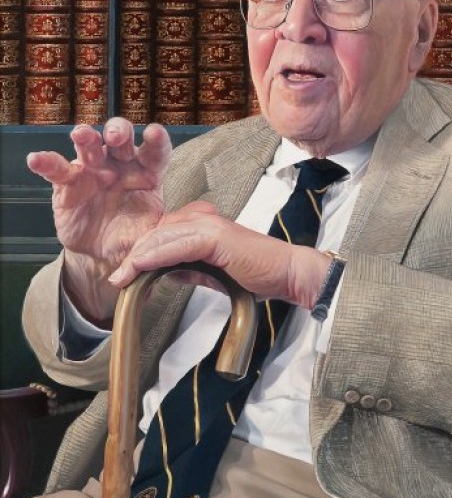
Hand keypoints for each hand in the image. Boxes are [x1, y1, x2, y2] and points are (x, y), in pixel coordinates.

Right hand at [27, 118, 171, 322]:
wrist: (104, 255)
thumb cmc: (134, 236)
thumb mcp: (158, 233)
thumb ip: (178, 223)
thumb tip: (209, 213)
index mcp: (148, 173)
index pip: (155, 152)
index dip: (156, 141)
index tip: (155, 134)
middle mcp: (121, 165)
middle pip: (120, 139)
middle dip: (119, 132)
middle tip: (117, 137)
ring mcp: (93, 170)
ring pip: (90, 146)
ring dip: (86, 137)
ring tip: (82, 135)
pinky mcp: (68, 183)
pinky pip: (57, 169)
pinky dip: (46, 162)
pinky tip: (37, 159)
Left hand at [108, 201, 331, 308]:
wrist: (287, 274)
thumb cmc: (258, 274)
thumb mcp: (213, 273)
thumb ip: (189, 268)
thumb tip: (165, 272)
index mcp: (202, 225)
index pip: (161, 234)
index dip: (141, 253)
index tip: (125, 275)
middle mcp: (203, 219)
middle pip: (156, 233)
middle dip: (134, 256)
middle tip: (117, 279)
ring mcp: (210, 224)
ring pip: (163, 237)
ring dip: (139, 258)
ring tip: (122, 277)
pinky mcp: (216, 236)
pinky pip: (178, 244)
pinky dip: (156, 255)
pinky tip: (140, 266)